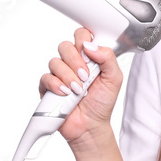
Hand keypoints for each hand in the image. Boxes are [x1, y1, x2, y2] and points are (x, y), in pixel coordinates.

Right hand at [38, 27, 122, 147]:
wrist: (91, 125)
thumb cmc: (102, 102)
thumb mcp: (114, 78)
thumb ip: (107, 58)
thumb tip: (91, 45)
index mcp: (88, 57)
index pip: (81, 35)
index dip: (83, 41)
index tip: (89, 55)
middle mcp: (72, 63)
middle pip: (65, 46)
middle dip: (76, 61)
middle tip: (85, 76)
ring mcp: (59, 74)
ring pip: (55, 62)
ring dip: (68, 76)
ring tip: (78, 90)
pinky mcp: (48, 86)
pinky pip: (46, 77)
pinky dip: (56, 85)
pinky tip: (66, 93)